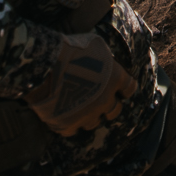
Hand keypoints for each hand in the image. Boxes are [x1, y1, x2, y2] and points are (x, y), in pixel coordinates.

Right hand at [22, 32, 136, 136]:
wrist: (46, 66)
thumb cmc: (70, 51)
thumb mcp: (95, 45)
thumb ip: (105, 59)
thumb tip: (106, 61)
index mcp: (115, 79)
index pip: (129, 88)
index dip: (123, 88)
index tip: (119, 88)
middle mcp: (105, 100)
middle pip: (115, 110)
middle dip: (109, 106)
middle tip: (99, 100)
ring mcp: (87, 115)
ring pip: (94, 122)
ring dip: (89, 115)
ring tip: (79, 107)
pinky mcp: (68, 125)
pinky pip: (73, 130)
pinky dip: (69, 123)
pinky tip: (63, 115)